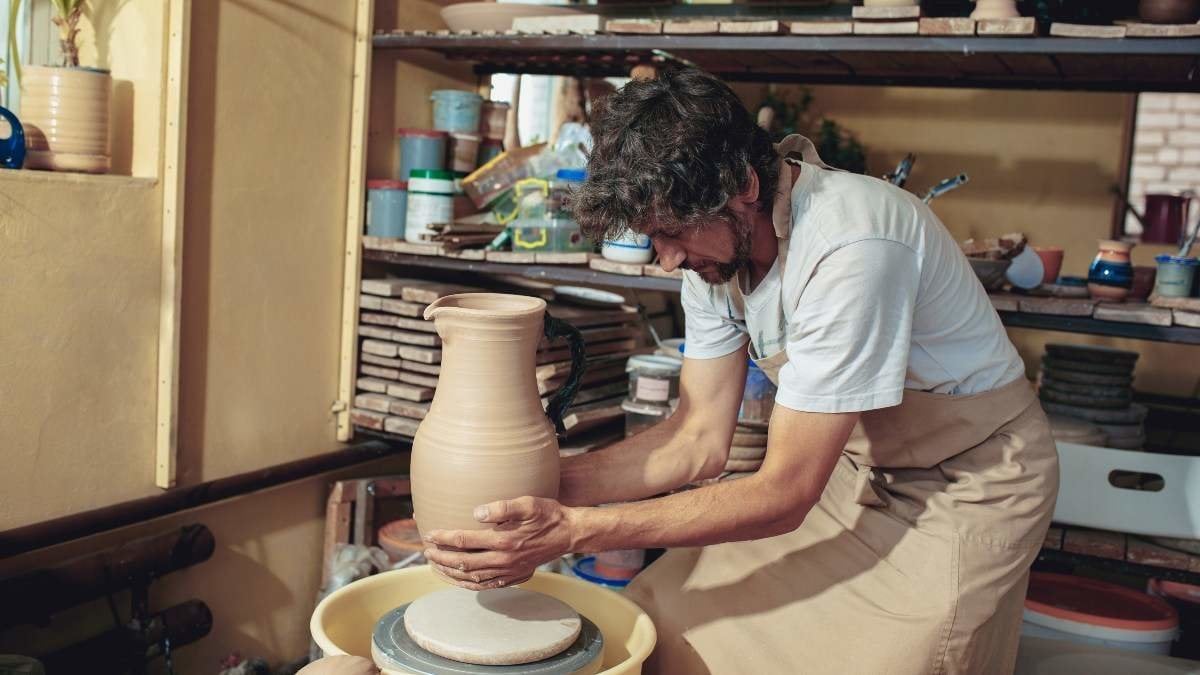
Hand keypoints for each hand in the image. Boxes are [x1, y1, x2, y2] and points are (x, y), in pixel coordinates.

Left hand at [423, 496, 576, 590]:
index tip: (429, 533)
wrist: (568, 533)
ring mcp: (508, 571)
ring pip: (471, 577)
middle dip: (441, 557)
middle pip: (463, 562)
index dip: (444, 538)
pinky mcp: (514, 576)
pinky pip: (485, 585)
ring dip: (450, 572)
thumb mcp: (528, 503)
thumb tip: (476, 512)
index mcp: (504, 541)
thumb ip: (502, 507)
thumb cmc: (548, 515)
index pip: (464, 541)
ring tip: (436, 565)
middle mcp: (503, 560)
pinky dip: (468, 584)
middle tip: (426, 550)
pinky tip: (459, 579)